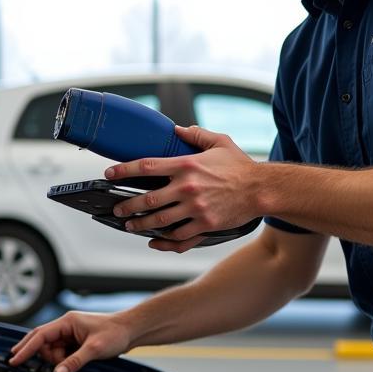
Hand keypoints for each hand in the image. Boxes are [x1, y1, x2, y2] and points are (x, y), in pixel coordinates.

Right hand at [8, 311, 133, 371]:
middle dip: (46, 356)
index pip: (39, 335)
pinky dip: (65, 361)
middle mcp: (66, 326)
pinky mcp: (76, 342)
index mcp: (67, 322)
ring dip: (59, 361)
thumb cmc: (116, 332)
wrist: (131, 330)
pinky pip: (62, 354)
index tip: (14, 358)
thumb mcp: (94, 348)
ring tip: (77, 362)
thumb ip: (74, 361)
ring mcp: (71, 334)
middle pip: (43, 343)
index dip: (25, 348)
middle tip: (56, 366)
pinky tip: (75, 362)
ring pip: (53, 351)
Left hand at [105, 125, 259, 248]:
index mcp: (187, 165)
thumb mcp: (220, 142)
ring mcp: (195, 209)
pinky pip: (178, 237)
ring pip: (159, 221)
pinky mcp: (205, 225)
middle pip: (147, 200)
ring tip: (130, 225)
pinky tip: (155, 240)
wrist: (262, 189)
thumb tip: (178, 130)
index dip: (124, 170)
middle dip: (127, 206)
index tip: (110, 174)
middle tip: (117, 209)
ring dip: (141, 225)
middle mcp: (187, 188)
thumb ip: (196, 135)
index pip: (146, 166)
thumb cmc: (241, 166)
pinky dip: (164, 241)